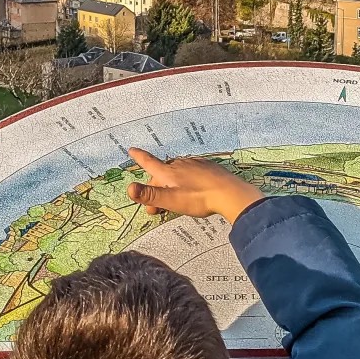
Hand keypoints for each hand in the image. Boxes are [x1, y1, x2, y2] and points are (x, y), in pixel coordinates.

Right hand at [126, 148, 262, 223]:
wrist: (230, 193)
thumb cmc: (200, 198)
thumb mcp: (172, 200)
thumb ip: (150, 195)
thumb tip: (129, 188)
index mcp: (169, 172)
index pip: (149, 162)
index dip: (139, 157)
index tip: (132, 150)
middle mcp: (180, 165)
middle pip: (162, 173)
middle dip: (156, 188)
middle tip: (156, 209)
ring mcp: (195, 165)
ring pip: (176, 173)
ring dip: (171, 185)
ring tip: (174, 201)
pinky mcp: (207, 168)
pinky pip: (191, 172)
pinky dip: (186, 180)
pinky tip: (191, 190)